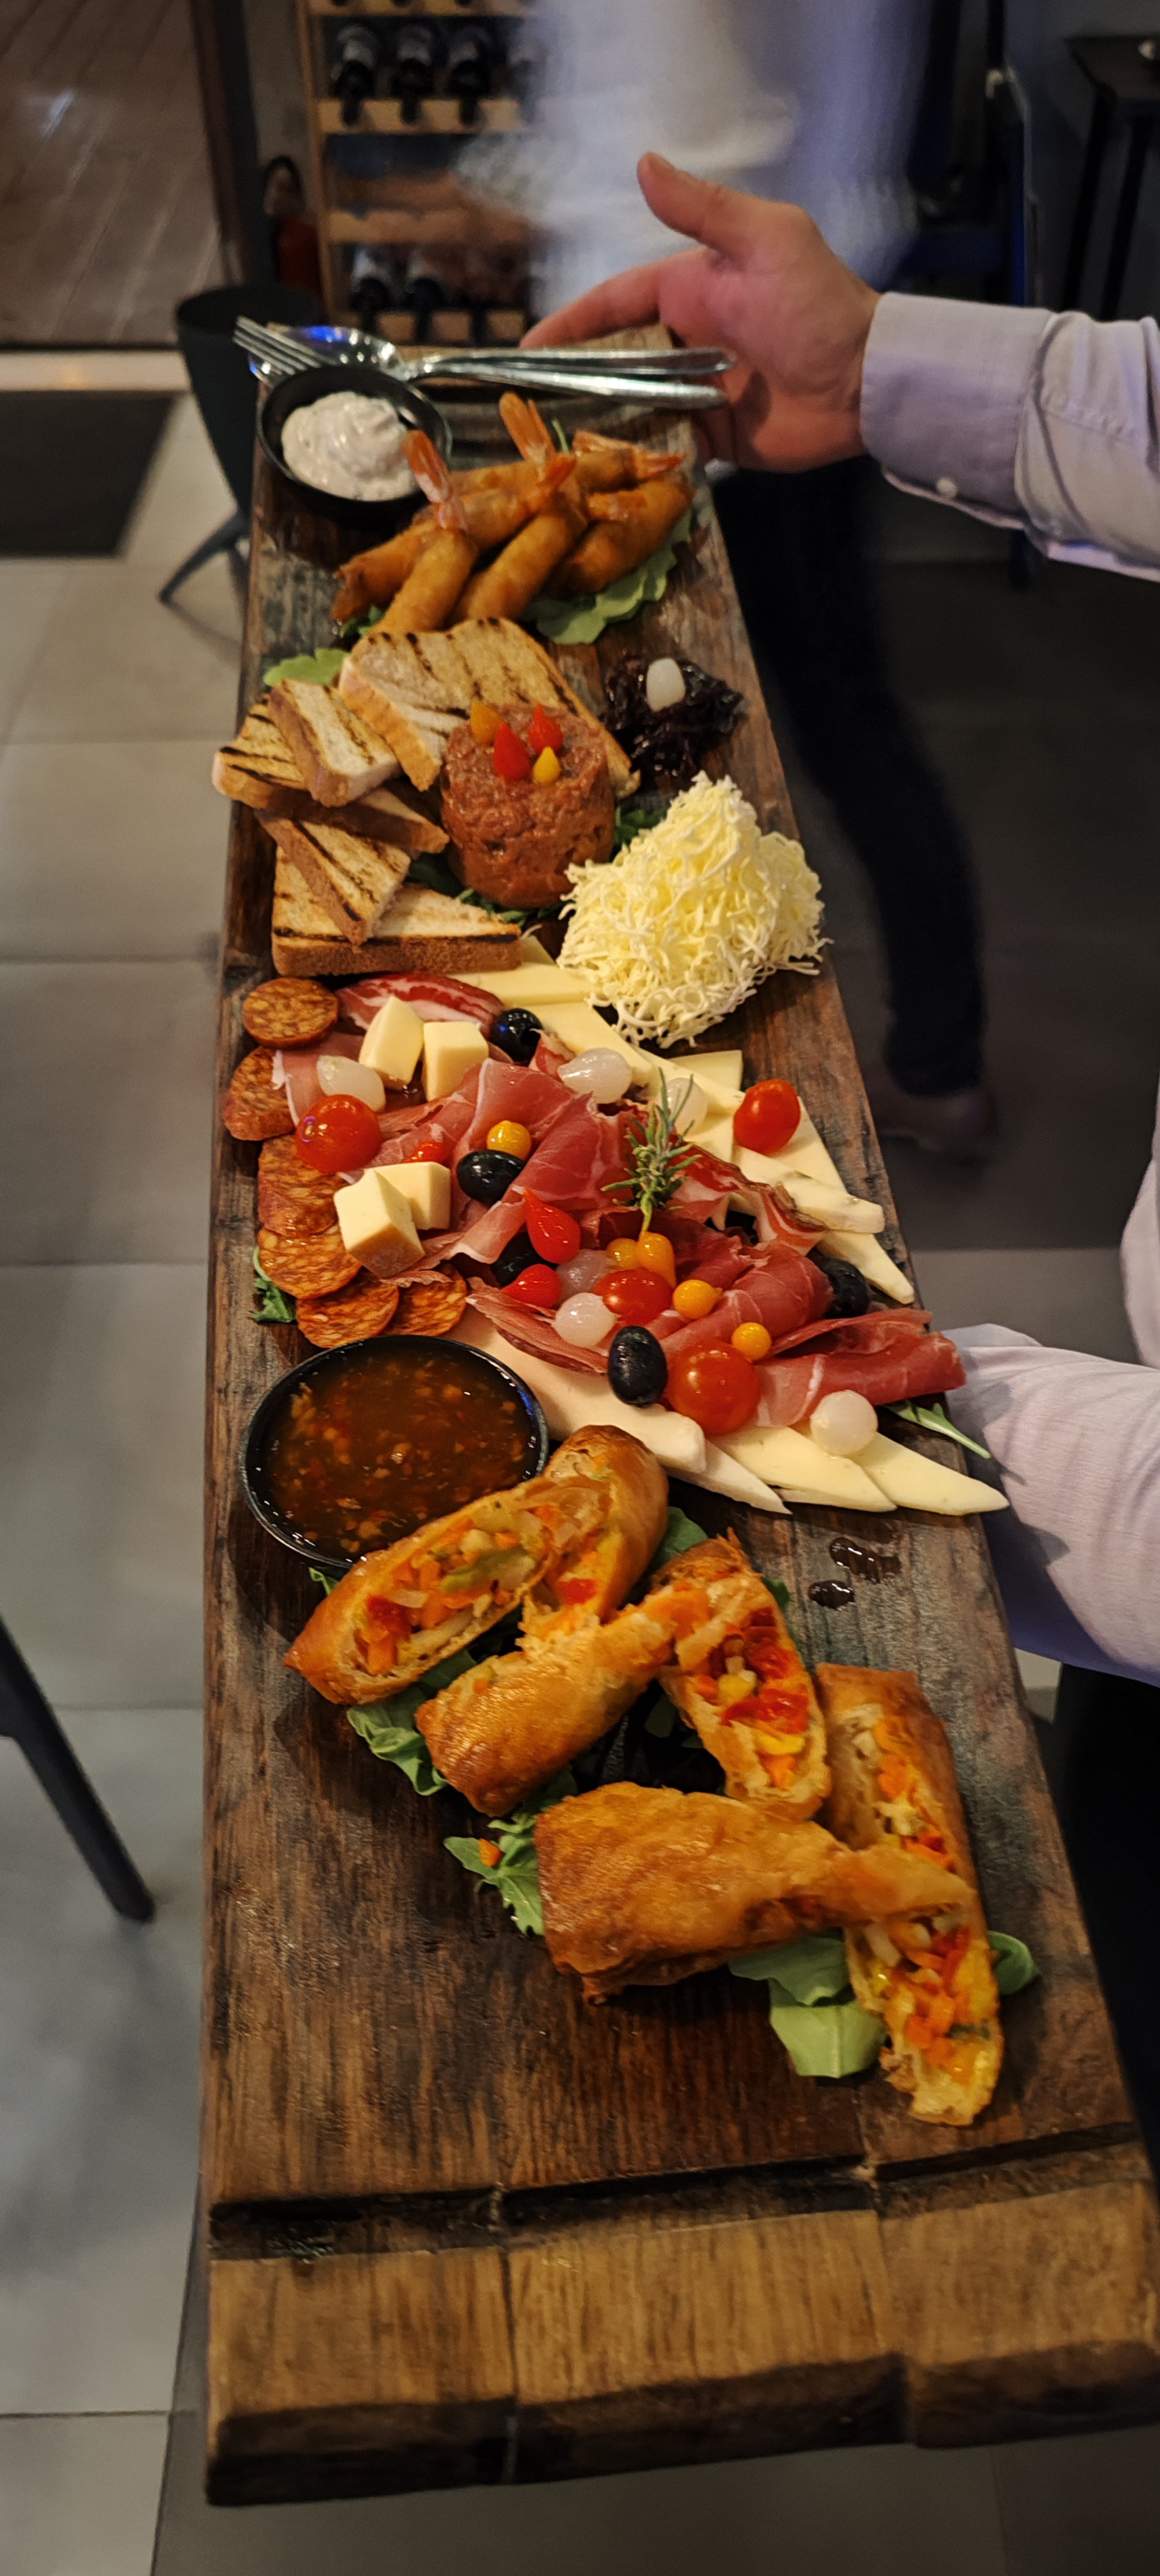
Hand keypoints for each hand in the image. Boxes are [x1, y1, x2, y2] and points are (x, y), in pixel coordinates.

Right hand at [523, 154, 878, 472]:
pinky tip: (602, 475)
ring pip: (632, 406)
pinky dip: (637, 459)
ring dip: (597, 424)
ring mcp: (697, 391)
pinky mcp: (714, 438)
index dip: (568, 325)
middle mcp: (686, 341)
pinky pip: (664, 447)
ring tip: (553, 450)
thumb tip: (644, 165)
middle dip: (572, 381)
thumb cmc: (819, 304)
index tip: (527, 350)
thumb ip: (704, 210)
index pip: (613, 305)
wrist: (867, 381)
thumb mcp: (764, 241)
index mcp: (689, 290)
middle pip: (614, 360)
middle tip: (526, 408)